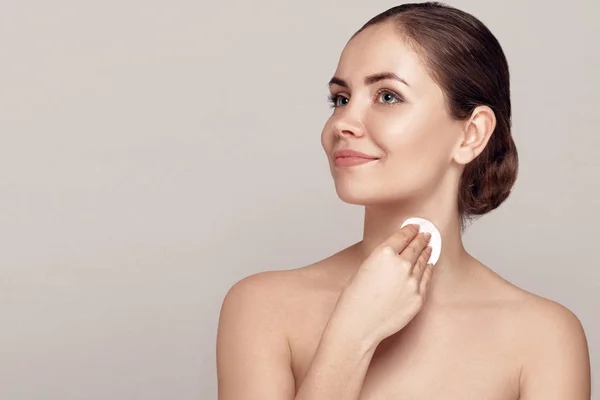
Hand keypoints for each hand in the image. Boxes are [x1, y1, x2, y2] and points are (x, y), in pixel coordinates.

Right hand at [331, 224, 433, 345]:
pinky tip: (429, 265)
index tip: (415, 227)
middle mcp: (401, 265)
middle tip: (426, 234)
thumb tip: (394, 255)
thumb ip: (382, 259)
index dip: (411, 230)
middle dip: (421, 239)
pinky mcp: (418, 297)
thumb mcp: (365, 268)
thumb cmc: (355, 298)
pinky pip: (426, 279)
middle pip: (415, 247)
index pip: (403, 236)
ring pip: (423, 262)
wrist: (359, 324)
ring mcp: (412, 282)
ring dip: (427, 253)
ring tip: (429, 247)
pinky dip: (428, 269)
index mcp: (384, 254)